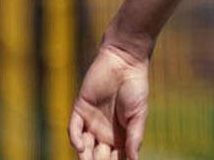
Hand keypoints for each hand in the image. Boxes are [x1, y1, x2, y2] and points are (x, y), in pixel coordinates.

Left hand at [69, 44, 149, 158]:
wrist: (125, 63)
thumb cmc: (136, 87)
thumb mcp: (138, 114)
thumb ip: (135, 137)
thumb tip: (134, 159)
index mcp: (120, 135)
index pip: (115, 157)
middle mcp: (103, 132)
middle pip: (98, 156)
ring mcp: (90, 122)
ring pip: (84, 147)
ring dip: (85, 157)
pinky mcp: (79, 110)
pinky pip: (74, 129)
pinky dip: (76, 139)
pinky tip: (81, 147)